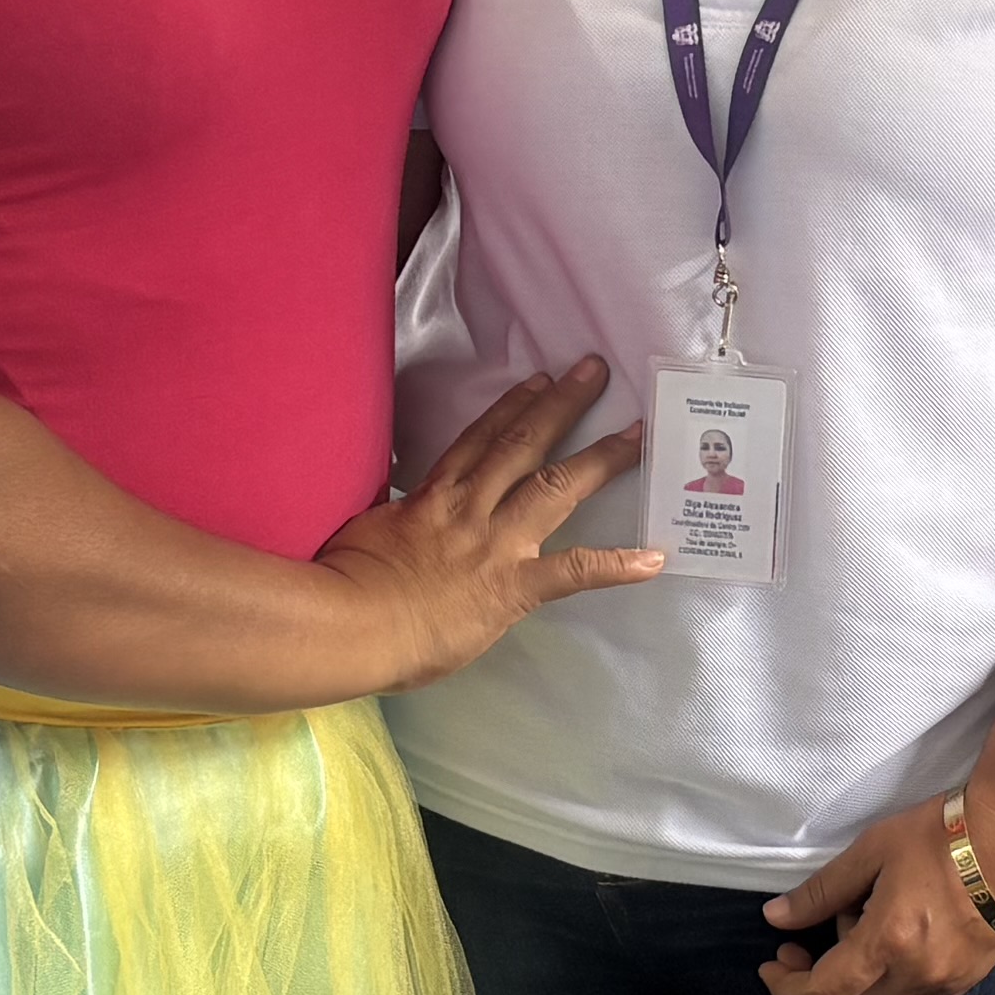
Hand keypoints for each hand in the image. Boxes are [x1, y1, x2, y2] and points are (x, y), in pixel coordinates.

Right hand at [314, 361, 663, 684]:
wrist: (346, 623)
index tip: (537, 382)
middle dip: (562, 405)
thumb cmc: (342, 582)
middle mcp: (470, 507)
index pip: (478, 440)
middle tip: (594, 371)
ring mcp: (495, 543)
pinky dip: (616, 566)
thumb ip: (392, 523)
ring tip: (636, 434)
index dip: (511, 408)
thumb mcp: (364, 534)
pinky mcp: (512, 585)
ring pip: (555, 487)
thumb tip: (396, 526)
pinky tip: (652, 560)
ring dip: (601, 459)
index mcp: (432, 496)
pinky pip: (574, 571)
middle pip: (522, 444)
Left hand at [762, 780, 994, 994]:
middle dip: (812, 989)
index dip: (787, 988)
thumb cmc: (940, 837)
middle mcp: (915, 976)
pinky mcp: (966, 982)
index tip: (772, 968)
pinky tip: (886, 955)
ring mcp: (945, 985)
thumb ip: (821, 892)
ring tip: (854, 937)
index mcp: (887, 944)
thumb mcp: (871, 852)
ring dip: (852, 990)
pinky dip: (886, 992)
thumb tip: (777, 919)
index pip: (822, 993)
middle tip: (800, 951)